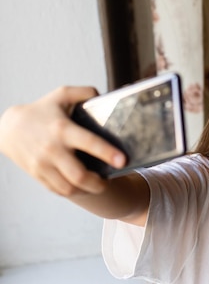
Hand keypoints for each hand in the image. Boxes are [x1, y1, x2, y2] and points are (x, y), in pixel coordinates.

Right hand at [0, 86, 126, 195]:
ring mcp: (43, 164)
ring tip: (97, 185)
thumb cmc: (41, 110)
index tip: (122, 160)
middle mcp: (52, 149)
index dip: (107, 153)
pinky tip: (81, 186)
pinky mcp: (37, 174)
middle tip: (108, 181)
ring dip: (86, 190)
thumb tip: (102, 96)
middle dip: (99, 184)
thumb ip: (84, 92)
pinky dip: (72, 191)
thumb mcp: (61, 95)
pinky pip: (57, 190)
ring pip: (69, 188)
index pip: (89, 143)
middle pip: (79, 175)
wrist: (8, 127)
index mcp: (63, 129)